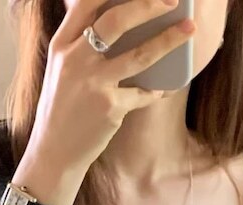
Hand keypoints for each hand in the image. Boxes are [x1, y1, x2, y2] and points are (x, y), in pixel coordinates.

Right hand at [29, 0, 195, 173]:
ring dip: (168, 39)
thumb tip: (121, 25)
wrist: (54, 151)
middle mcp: (76, 59)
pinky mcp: (110, 108)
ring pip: (139, 54)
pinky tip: (163, 90)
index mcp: (62, 45)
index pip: (87, 3)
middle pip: (116, 21)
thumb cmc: (62, 109)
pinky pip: (142, 94)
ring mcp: (94, 84)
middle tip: (172, 0)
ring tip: (189, 29)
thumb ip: (81, 46)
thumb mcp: (61, 70)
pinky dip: (155, 92)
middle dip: (148, 5)